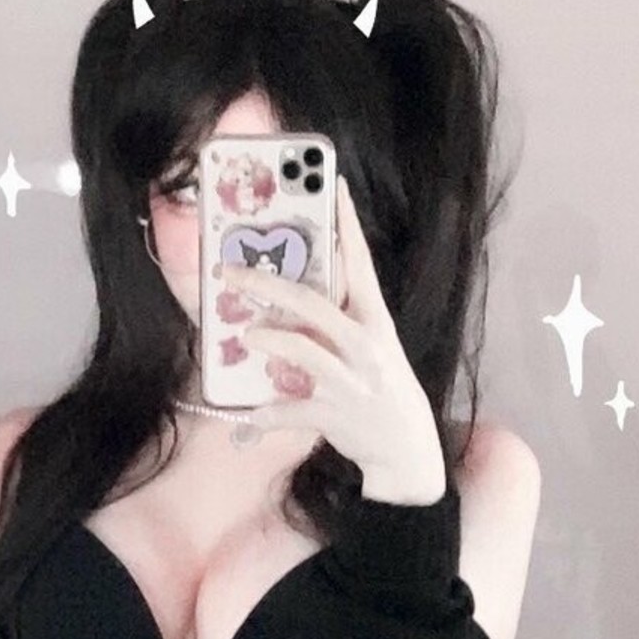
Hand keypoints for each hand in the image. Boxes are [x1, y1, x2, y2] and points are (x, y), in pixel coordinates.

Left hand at [221, 176, 445, 495]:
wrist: (407, 450)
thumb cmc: (382, 389)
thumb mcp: (373, 348)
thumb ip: (341, 322)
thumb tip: (295, 296)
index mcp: (377, 322)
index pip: (361, 265)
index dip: (347, 226)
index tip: (334, 187)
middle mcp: (366, 347)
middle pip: (314, 304)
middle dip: (268, 284)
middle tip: (231, 272)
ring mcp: (352, 382)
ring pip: (304, 351)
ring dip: (270, 340)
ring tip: (247, 335)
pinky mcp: (336, 416)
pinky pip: (293, 411)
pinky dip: (268, 414)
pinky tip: (249, 416)